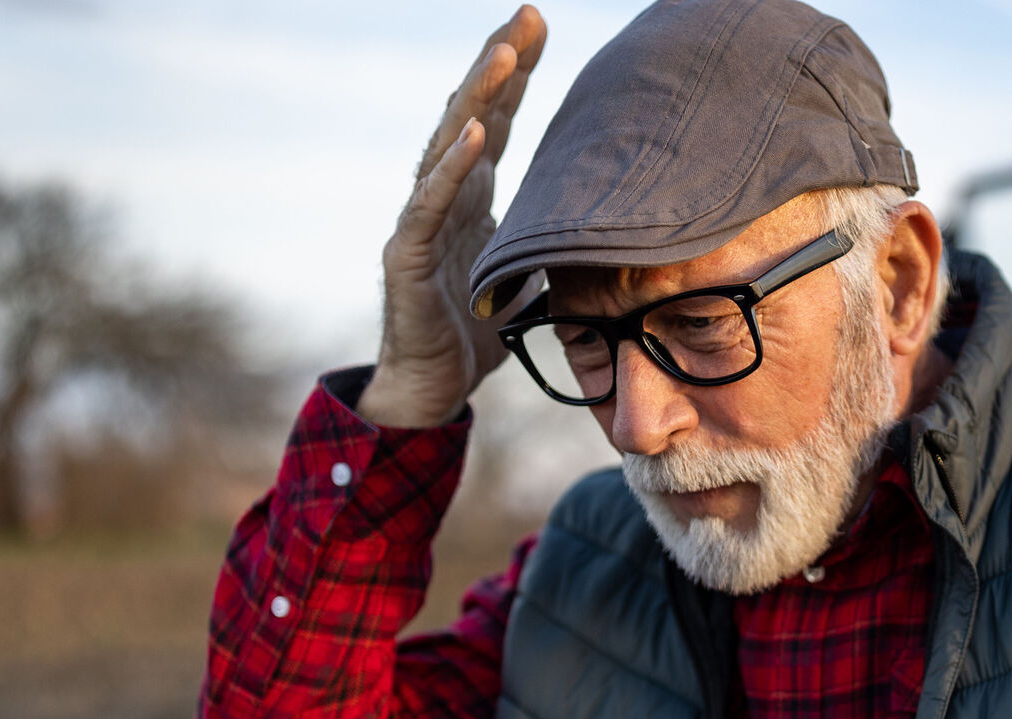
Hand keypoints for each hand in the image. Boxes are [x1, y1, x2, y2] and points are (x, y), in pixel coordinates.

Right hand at [359, 8, 547, 428]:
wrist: (432, 388)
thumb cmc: (474, 334)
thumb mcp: (529, 277)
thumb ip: (552, 243)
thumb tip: (603, 227)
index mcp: (474, 195)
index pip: (497, 120)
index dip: (518, 74)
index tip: (542, 27)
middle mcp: (445, 195)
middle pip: (474, 114)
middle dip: (501, 63)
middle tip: (529, 15)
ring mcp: (423, 221)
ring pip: (449, 145)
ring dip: (478, 99)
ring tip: (504, 55)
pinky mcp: (408, 256)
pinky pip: (430, 205)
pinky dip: (452, 169)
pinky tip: (475, 136)